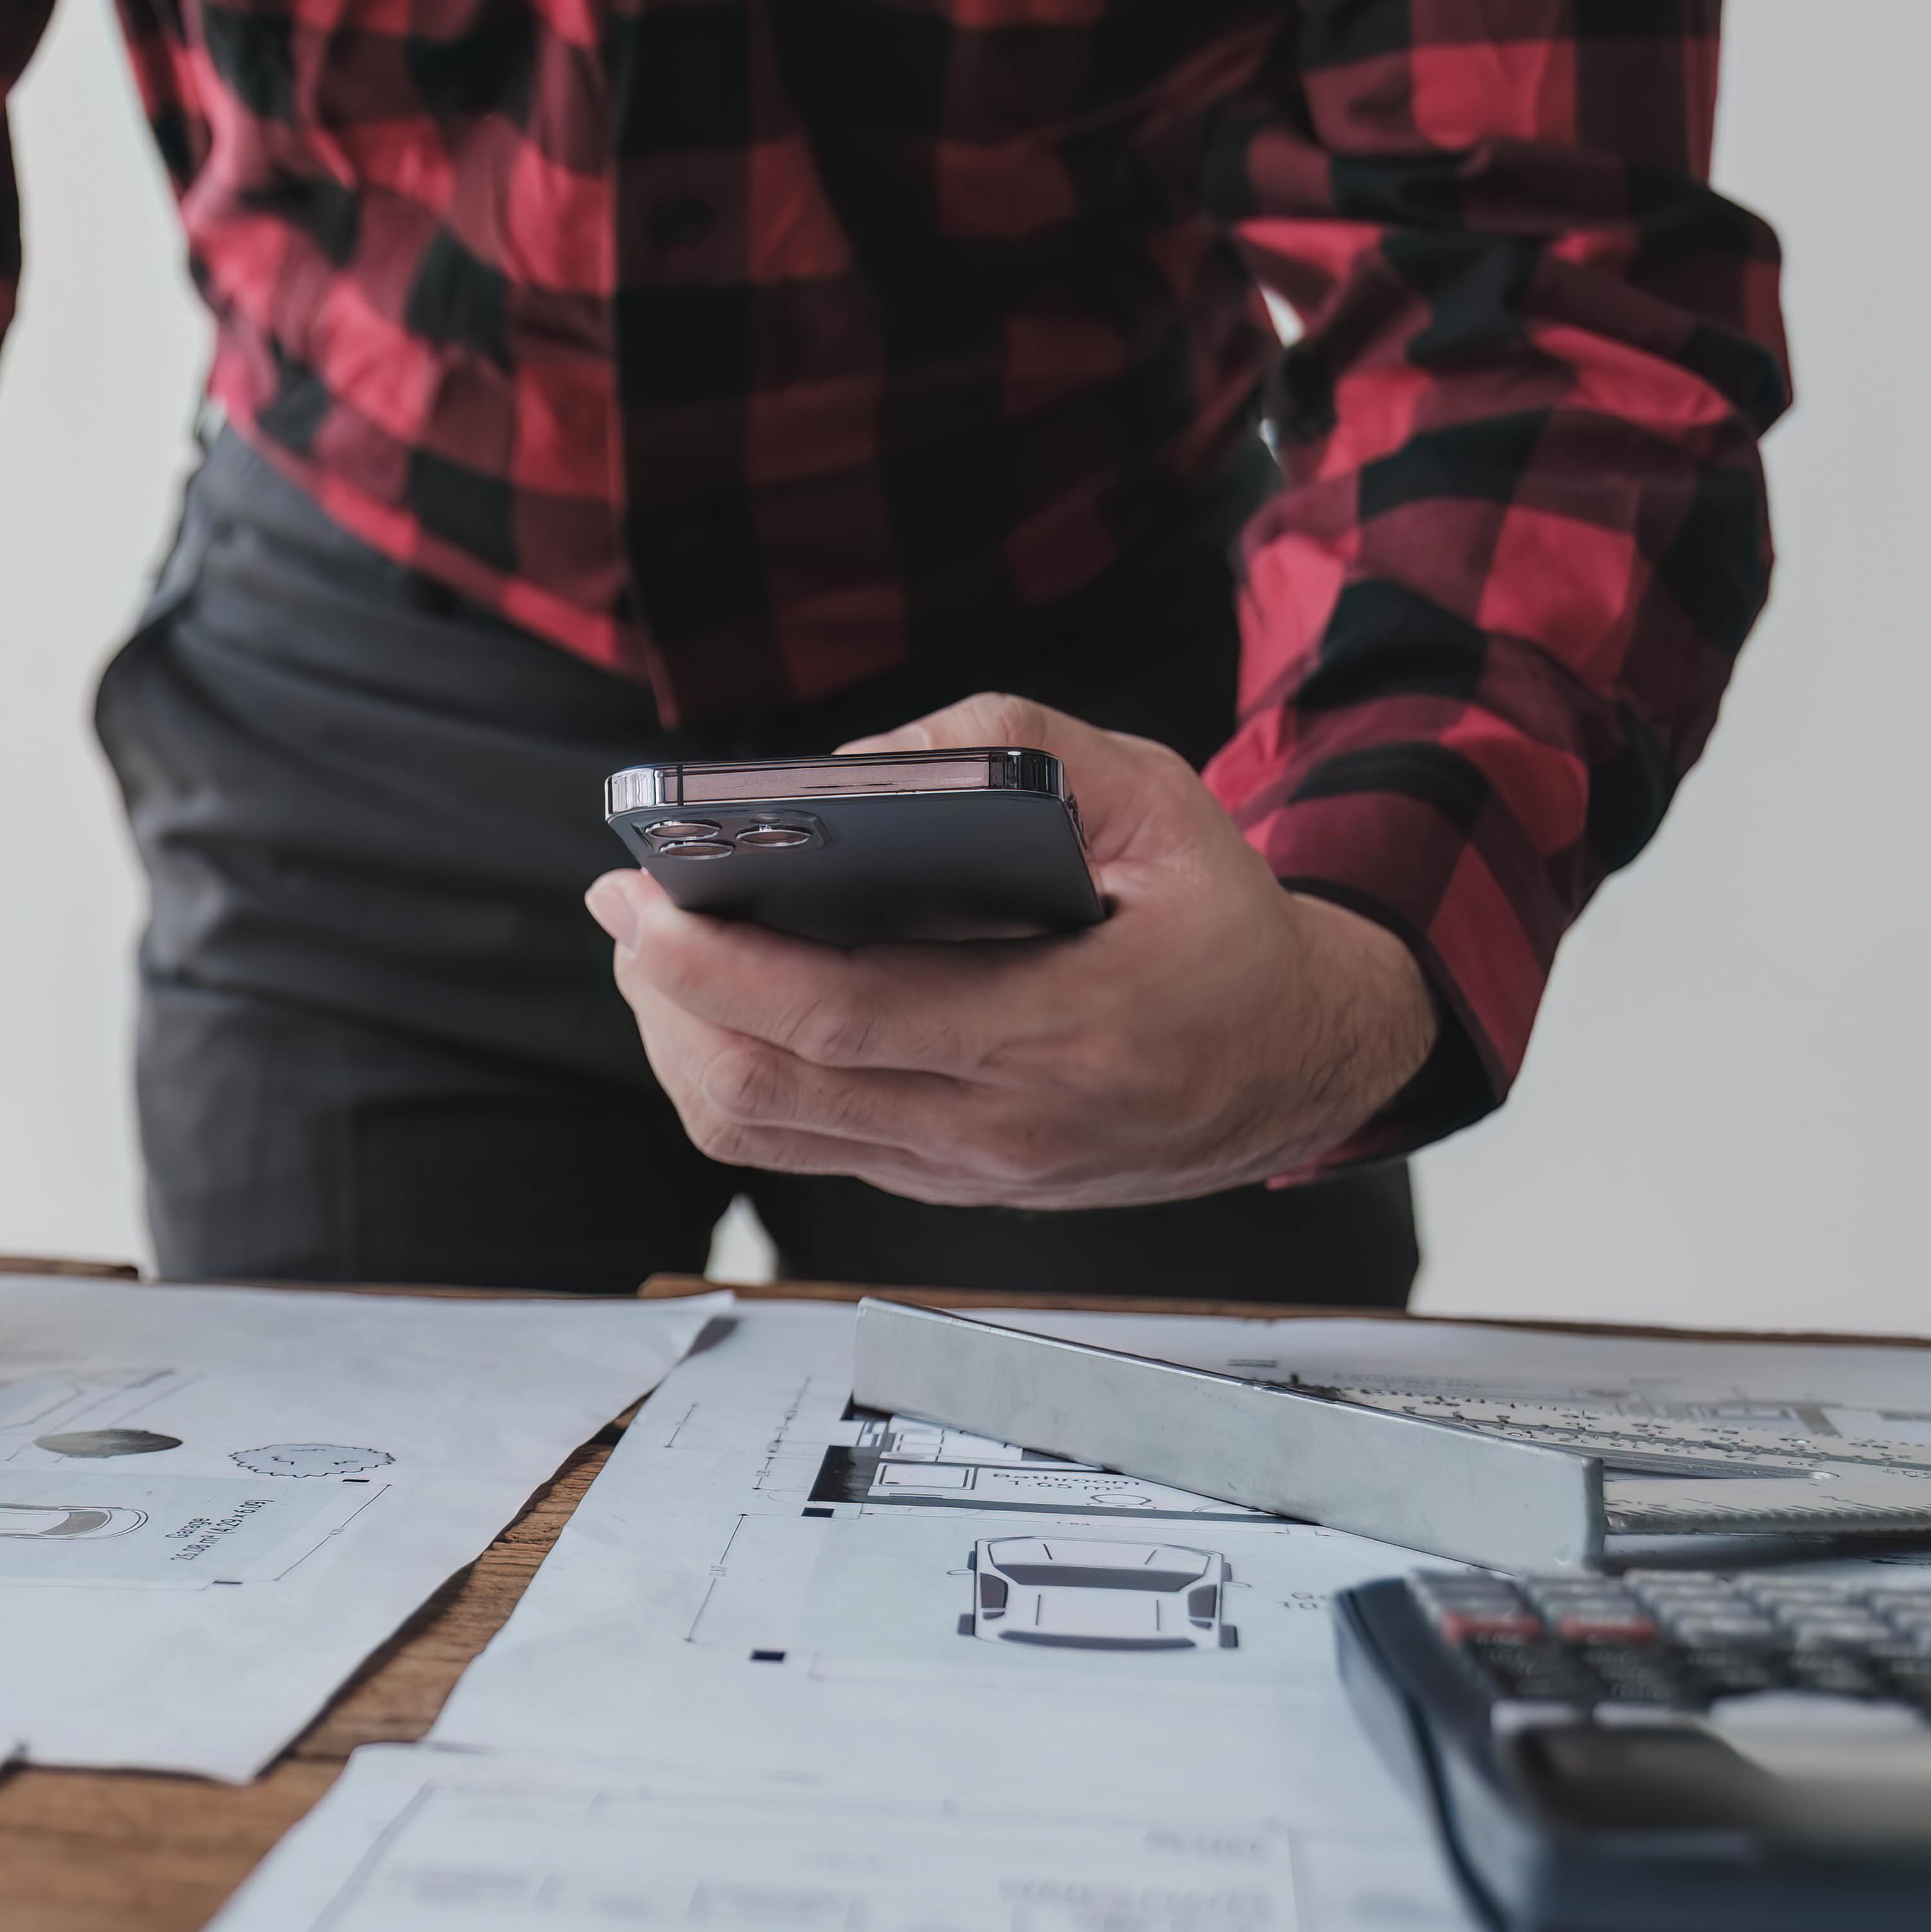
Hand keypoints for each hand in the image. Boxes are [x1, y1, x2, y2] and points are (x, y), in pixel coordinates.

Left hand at [582, 695, 1437, 1210]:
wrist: (1304, 1057)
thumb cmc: (1221, 920)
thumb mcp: (1157, 796)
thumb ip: (1016, 747)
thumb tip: (854, 765)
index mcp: (1065, 1027)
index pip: (842, 1019)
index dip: (715, 968)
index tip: (637, 901)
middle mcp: (1007, 1124)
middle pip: (774, 1089)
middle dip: (667, 996)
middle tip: (625, 906)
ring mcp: (973, 1170)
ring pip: (770, 1134)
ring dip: (685, 1042)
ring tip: (657, 951)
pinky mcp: (952, 1185)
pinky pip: (806, 1146)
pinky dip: (738, 1076)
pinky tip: (721, 1004)